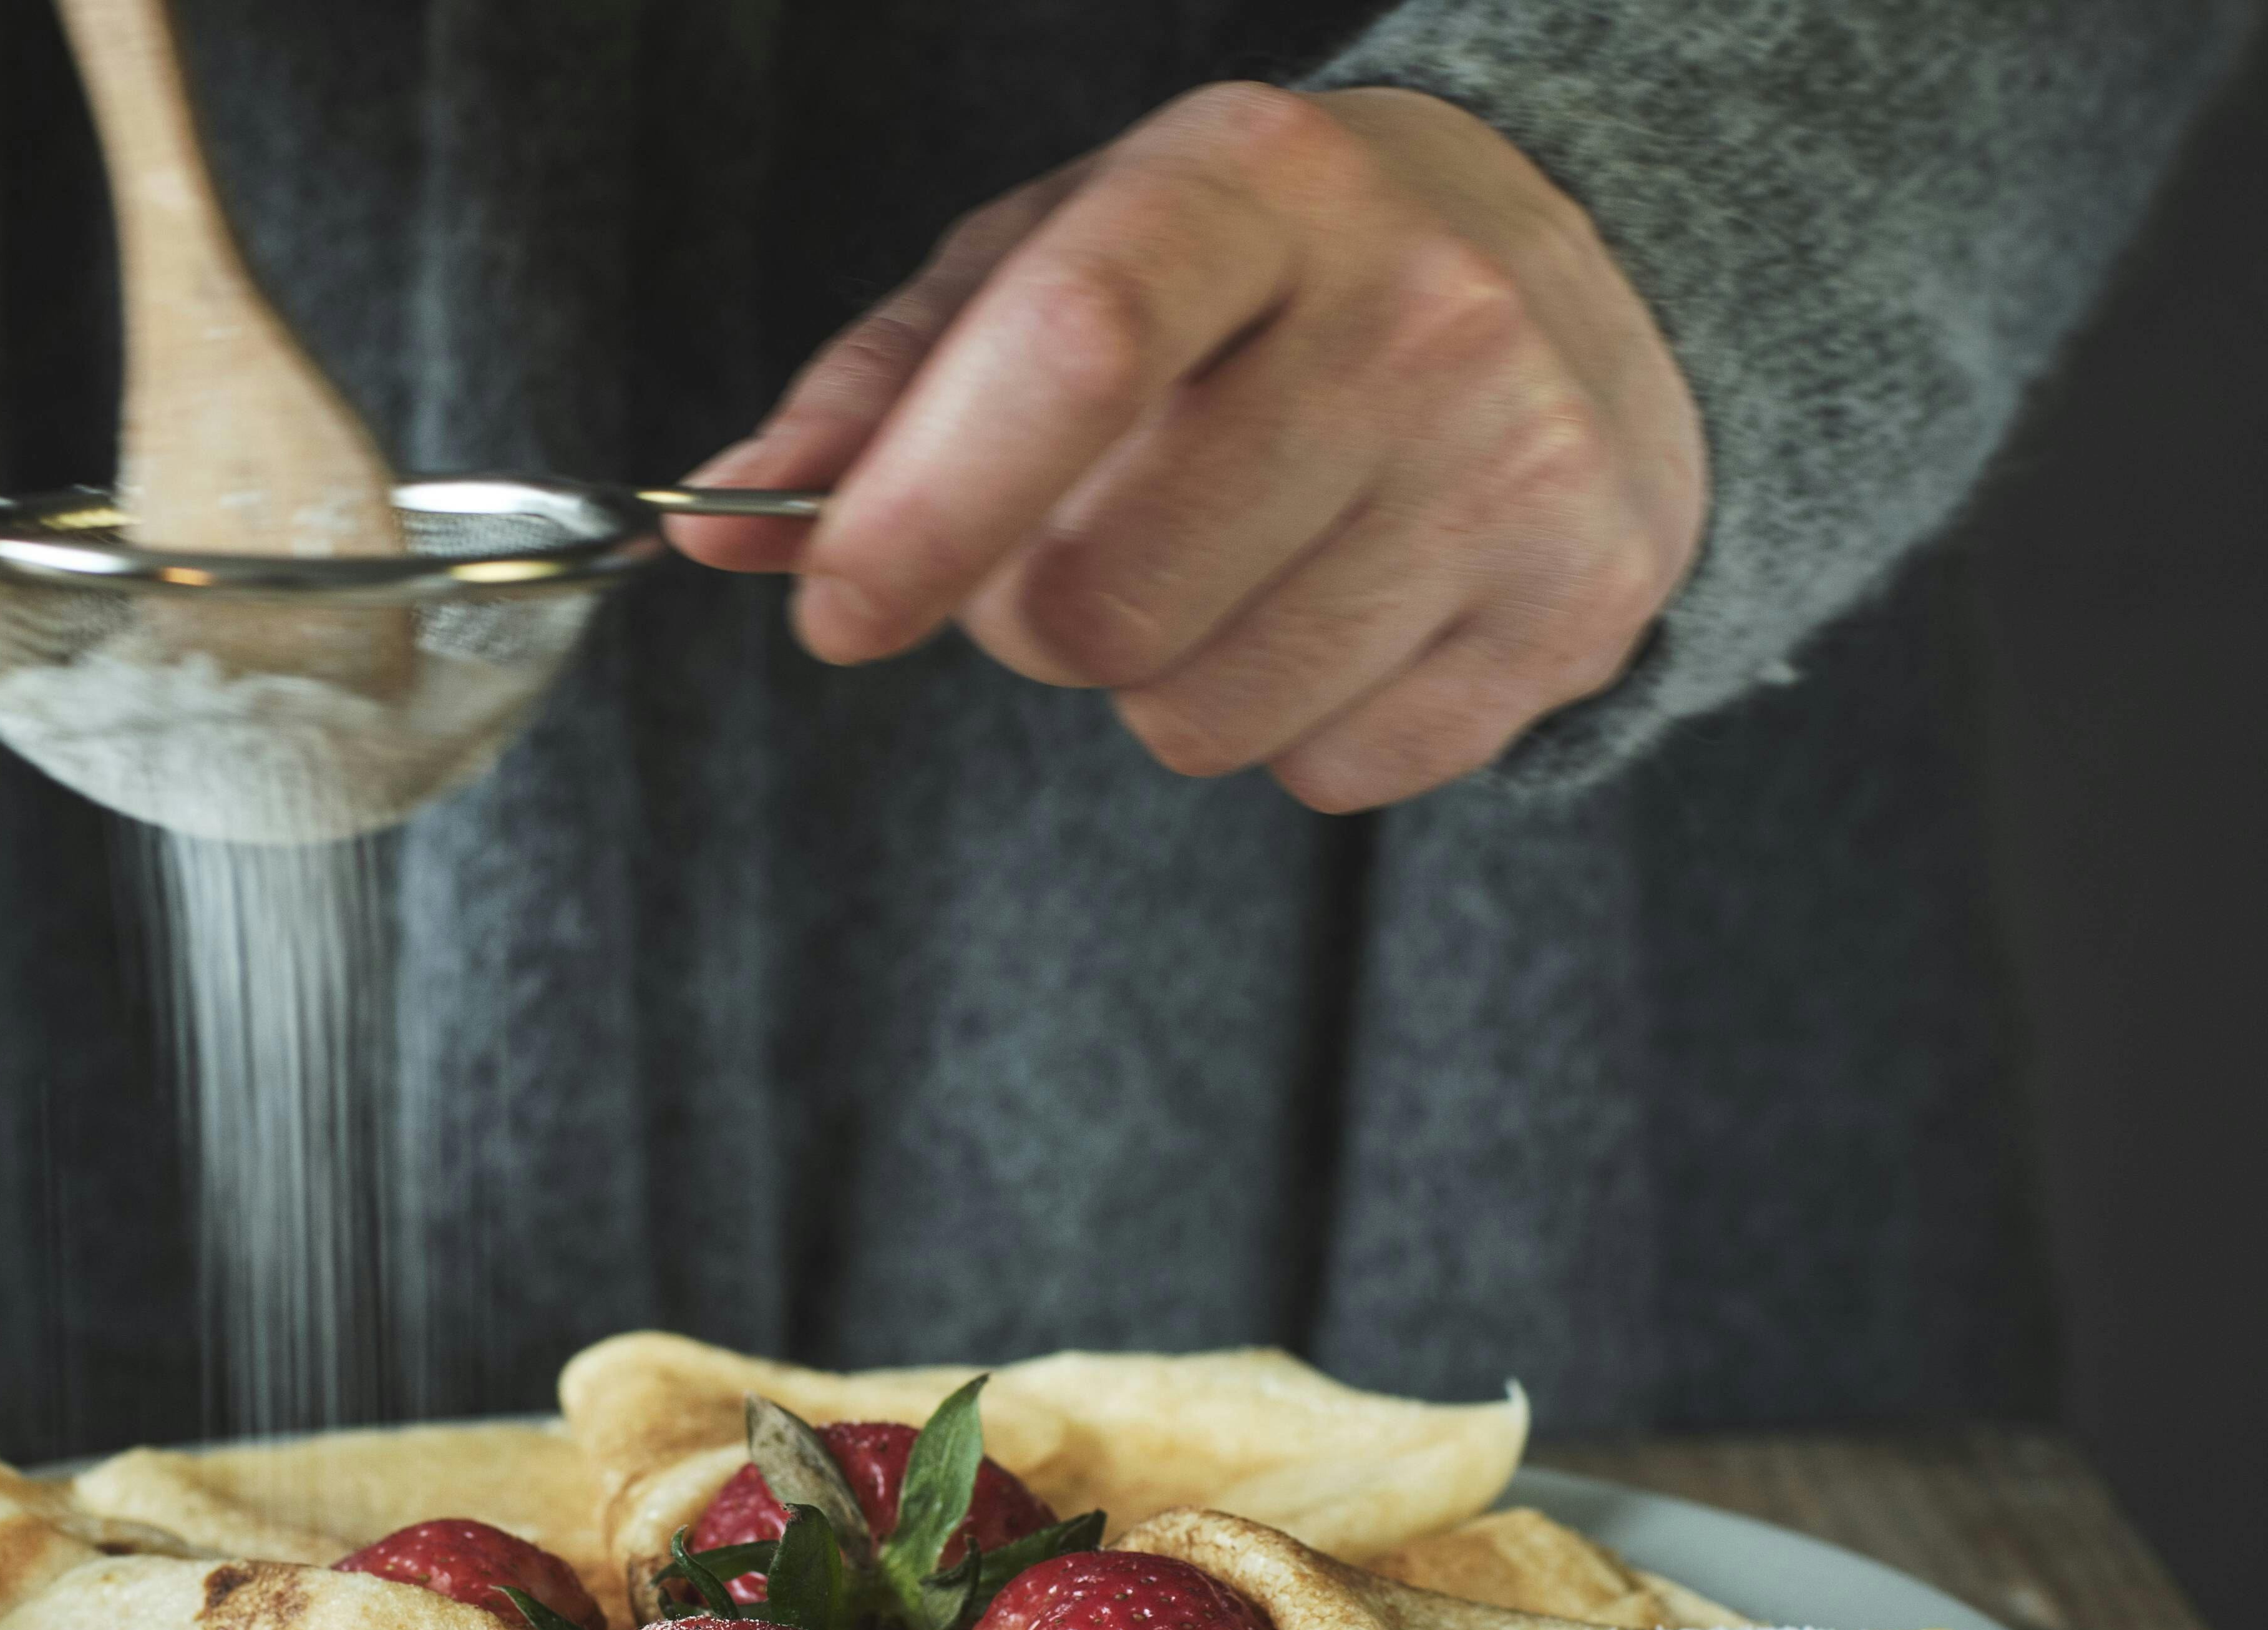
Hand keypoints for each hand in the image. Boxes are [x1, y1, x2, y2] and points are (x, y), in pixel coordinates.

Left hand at [674, 85, 1706, 811]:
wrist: (1589, 278)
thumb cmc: (1266, 279)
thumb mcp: (1069, 256)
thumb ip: (881, 391)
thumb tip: (711, 518)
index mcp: (1257, 184)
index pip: (1072, 350)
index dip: (924, 512)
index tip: (838, 611)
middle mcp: (1418, 313)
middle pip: (1104, 597)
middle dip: (1036, 616)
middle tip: (1095, 534)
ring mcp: (1515, 470)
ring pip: (1198, 714)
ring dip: (1161, 679)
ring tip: (1237, 555)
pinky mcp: (1573, 616)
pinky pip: (1324, 772)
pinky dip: (1293, 722)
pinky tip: (1345, 600)